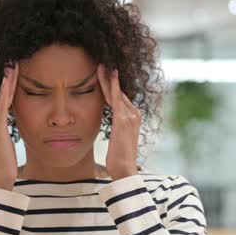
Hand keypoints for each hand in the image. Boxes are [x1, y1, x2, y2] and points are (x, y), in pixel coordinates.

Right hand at [0, 62, 19, 190]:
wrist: (0, 178)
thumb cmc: (4, 162)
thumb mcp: (4, 142)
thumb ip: (1, 129)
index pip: (1, 99)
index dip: (7, 85)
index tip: (12, 71)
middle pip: (0, 94)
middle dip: (6, 78)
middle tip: (12, 61)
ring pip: (1, 97)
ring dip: (6, 81)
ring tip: (11, 65)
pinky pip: (2, 107)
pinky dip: (5, 93)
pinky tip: (8, 82)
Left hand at [97, 64, 140, 179]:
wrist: (124, 170)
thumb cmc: (119, 158)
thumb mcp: (118, 139)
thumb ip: (117, 128)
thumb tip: (113, 124)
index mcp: (133, 118)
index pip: (120, 98)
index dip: (111, 86)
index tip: (103, 75)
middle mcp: (134, 114)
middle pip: (118, 92)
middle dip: (110, 78)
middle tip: (101, 64)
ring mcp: (129, 116)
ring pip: (116, 92)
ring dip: (109, 78)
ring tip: (101, 66)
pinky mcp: (122, 120)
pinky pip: (116, 99)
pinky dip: (112, 86)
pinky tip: (108, 76)